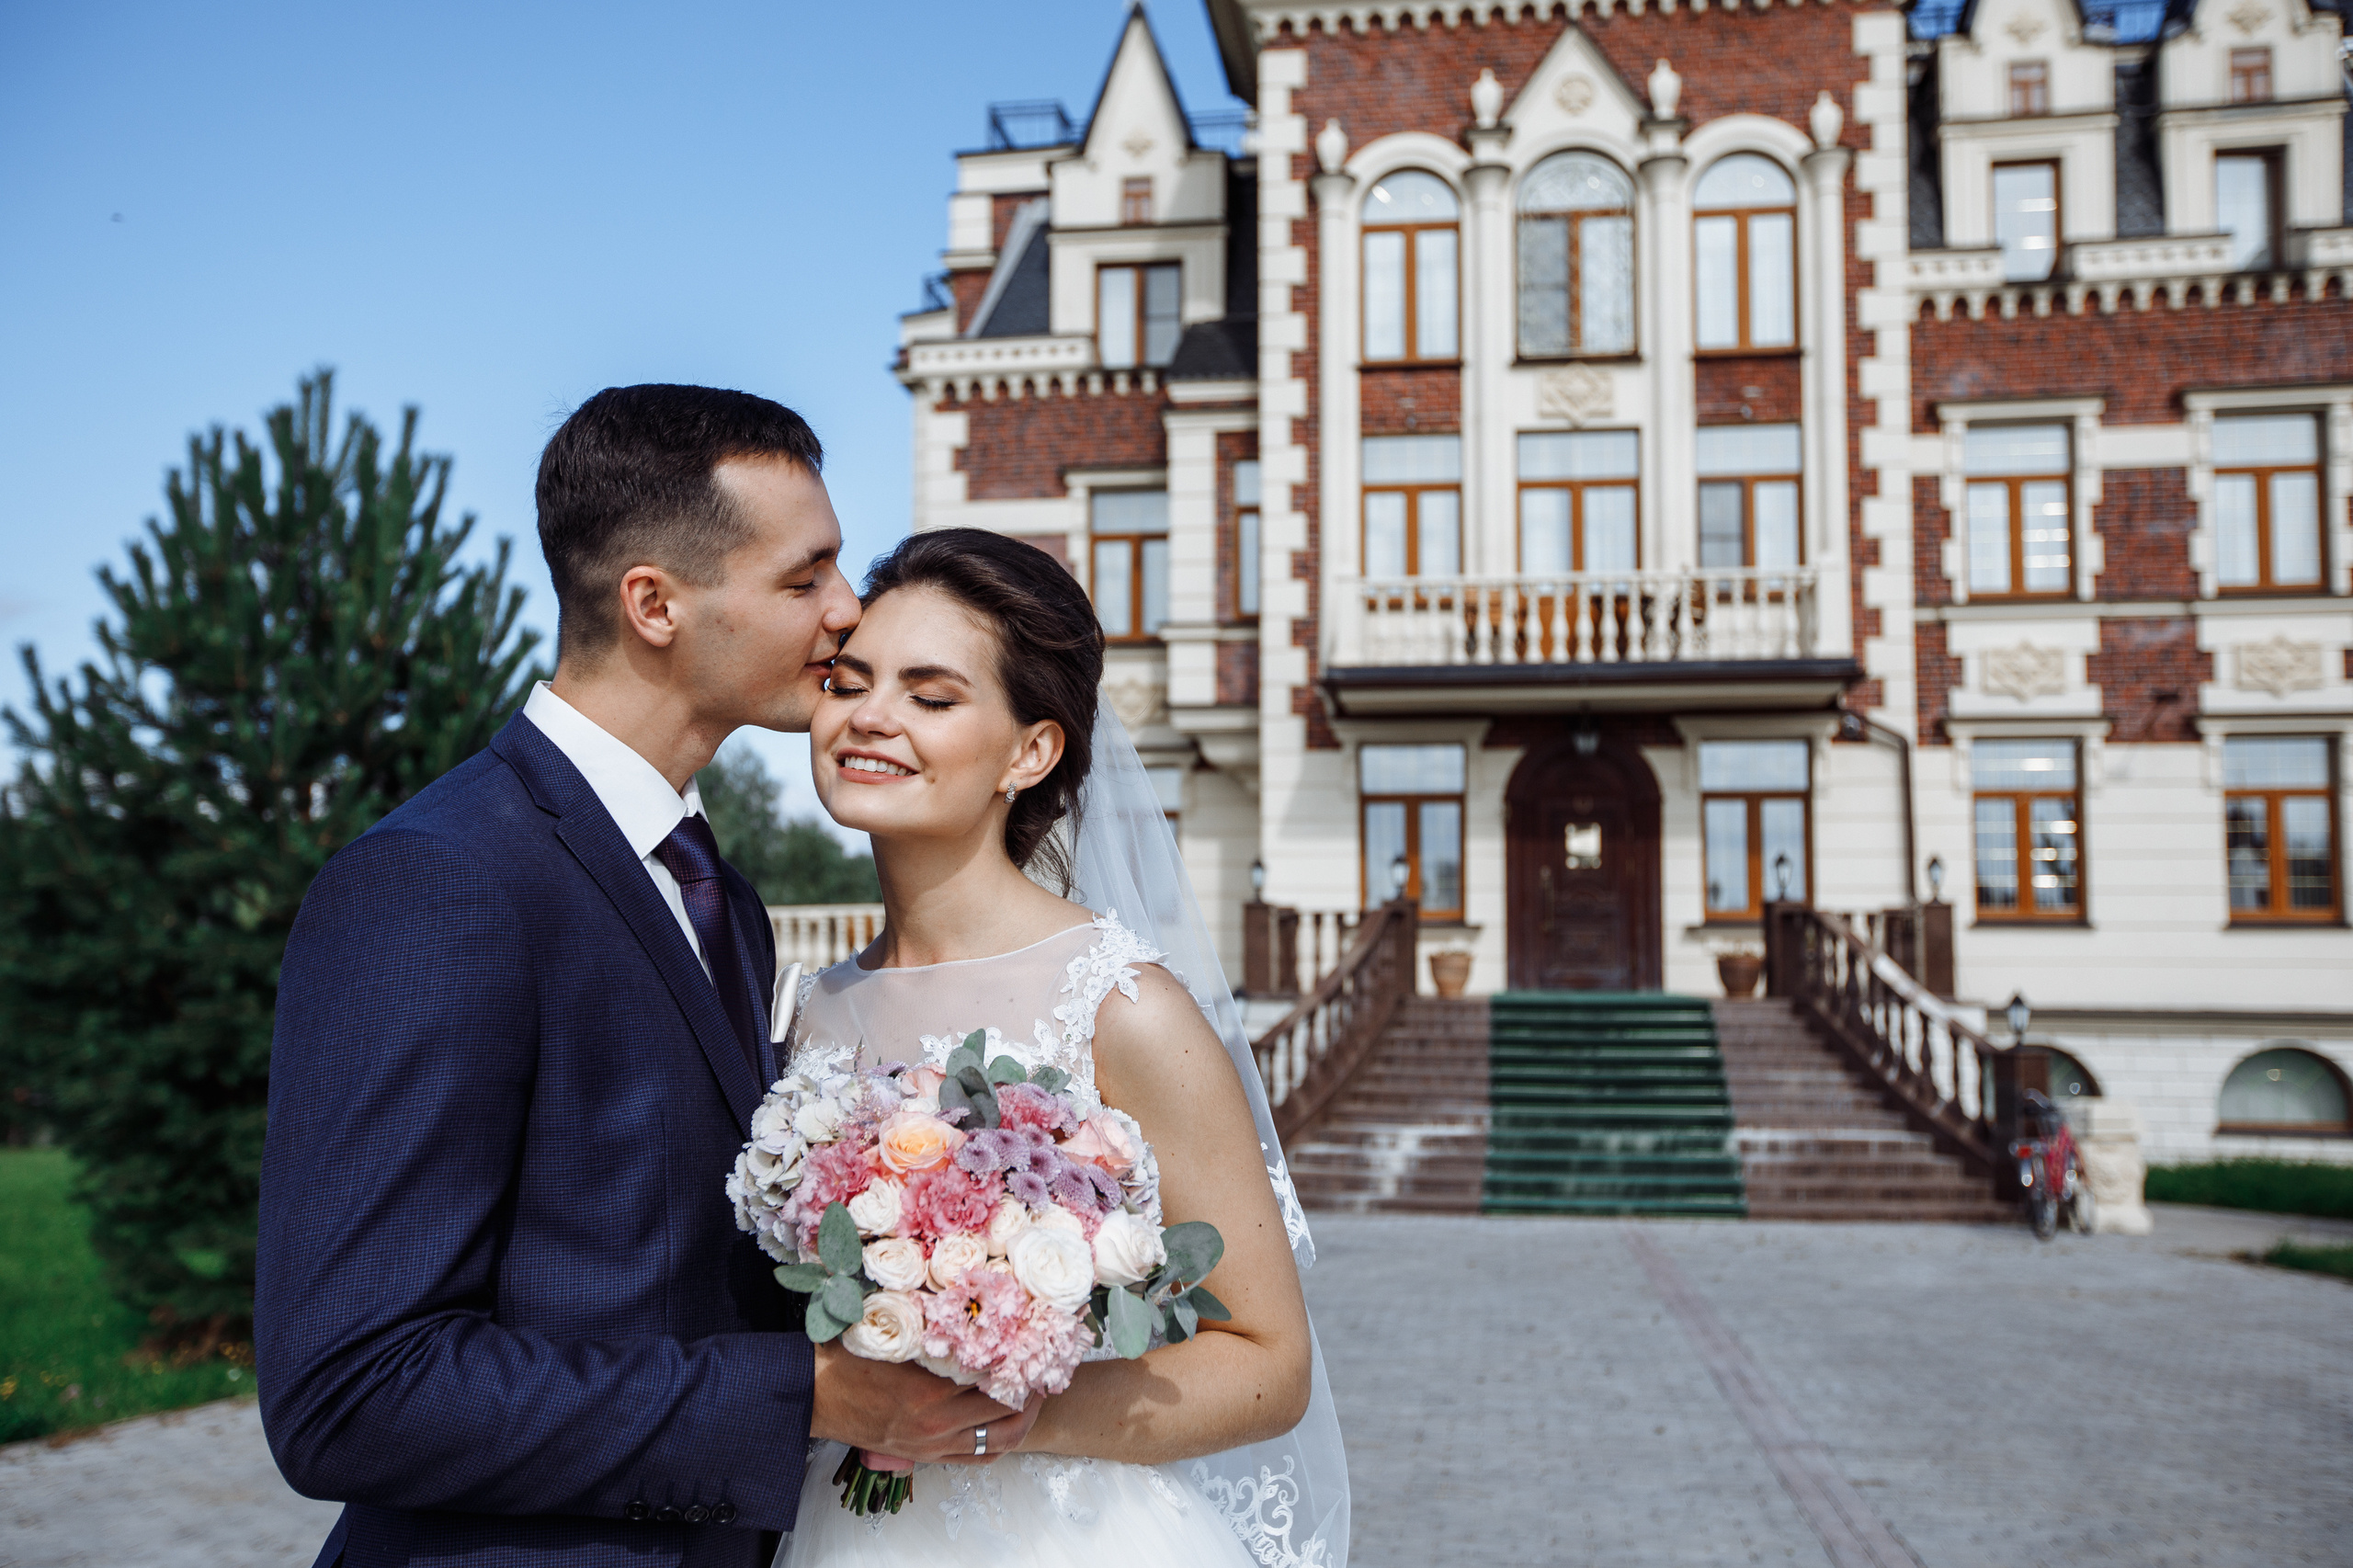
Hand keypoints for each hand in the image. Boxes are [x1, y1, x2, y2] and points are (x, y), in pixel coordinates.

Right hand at [809, 1344, 1044, 1465]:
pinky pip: (977, 1459)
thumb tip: (974, 1300)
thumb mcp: (892, 1333)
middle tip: (1046, 1364)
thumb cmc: (847, 1358)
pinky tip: (1010, 1423)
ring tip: (1036, 1393)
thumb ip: (932, 1323)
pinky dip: (1000, 1443)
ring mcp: (932, 1446)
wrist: (810, 1397)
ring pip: (998, 1440)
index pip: (994, 1377)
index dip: (1021, 1358)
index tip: (1037, 1337)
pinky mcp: (926, 1457)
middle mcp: (936, 1424)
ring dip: (1023, 1418)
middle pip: (1006, 1411)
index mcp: (928, 1391)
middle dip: (1032, 1388)